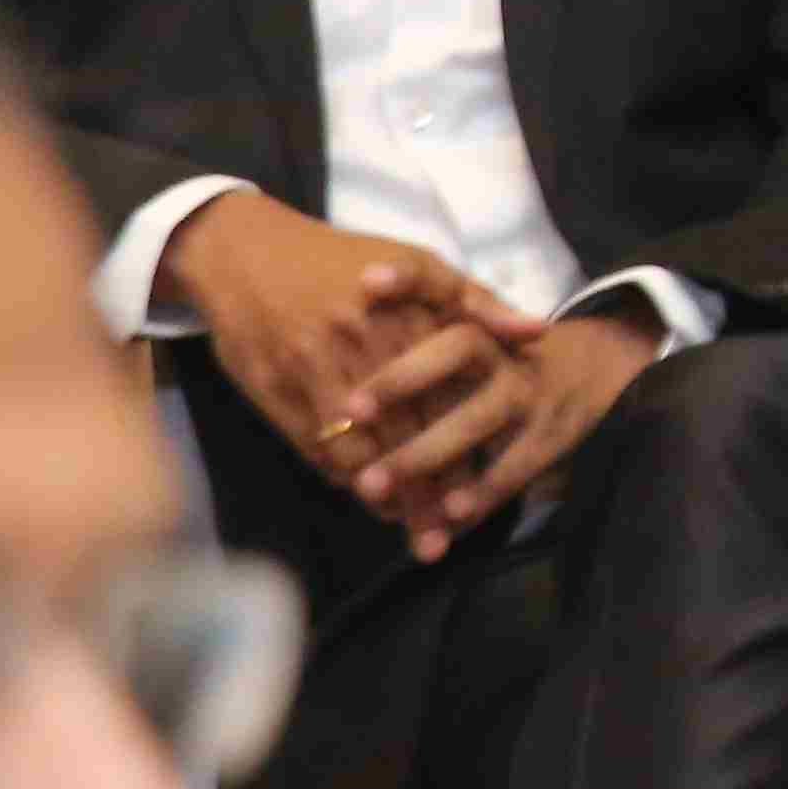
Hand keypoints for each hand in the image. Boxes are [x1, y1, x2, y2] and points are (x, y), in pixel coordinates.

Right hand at [157, 193, 539, 533]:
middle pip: (408, 431)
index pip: (447, 396)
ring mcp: (316, 369)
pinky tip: (367, 498)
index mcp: (408, 314)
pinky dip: (344, 476)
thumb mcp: (417, 263)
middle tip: (447, 534)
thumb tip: (539, 333)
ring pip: (361, 448)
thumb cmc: (345, 261)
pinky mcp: (277, 389)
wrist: (249, 254)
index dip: (465, 449)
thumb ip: (478, 302)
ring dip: (387, 495)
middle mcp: (364, 343)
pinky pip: (317, 446)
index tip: (481, 492)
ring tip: (413, 532)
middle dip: (430, 489)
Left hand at [357, 306, 662, 541]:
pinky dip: (479, 492)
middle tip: (350, 411)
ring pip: (476, 417)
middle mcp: (503, 347)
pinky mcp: (549, 435)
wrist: (595, 368)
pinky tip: (443, 516)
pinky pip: (513, 465)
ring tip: (371, 485)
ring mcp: (527, 391)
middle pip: (457, 349)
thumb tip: (363, 281)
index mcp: (476, 314)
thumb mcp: (465, 320)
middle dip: (403, 378)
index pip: (440, 282)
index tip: (366, 282)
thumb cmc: (498, 350)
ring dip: (425, 453)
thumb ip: (416, 306)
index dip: (408, 278)